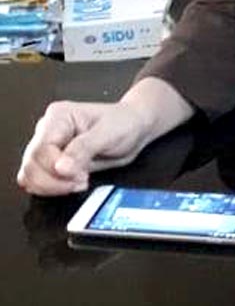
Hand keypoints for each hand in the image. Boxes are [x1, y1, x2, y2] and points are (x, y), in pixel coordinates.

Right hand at [17, 100, 152, 196]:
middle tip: (81, 181)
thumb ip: (84, 148)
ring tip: (79, 182)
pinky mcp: (52, 162)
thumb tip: (61, 168)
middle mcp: (48, 130)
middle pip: (31, 164)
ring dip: (51, 186)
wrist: (134, 127)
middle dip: (53, 181)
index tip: (80, 175)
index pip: (41, 149)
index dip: (56, 168)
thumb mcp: (109, 133)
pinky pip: (38, 180)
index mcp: (58, 117)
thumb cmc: (124, 123)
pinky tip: (72, 184)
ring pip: (29, 175)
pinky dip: (51, 188)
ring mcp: (48, 147)